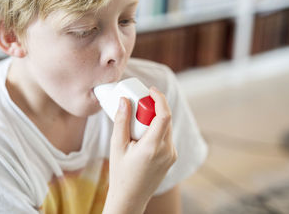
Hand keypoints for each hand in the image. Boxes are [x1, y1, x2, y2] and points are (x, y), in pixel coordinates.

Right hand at [104, 87, 176, 213]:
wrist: (130, 197)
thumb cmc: (121, 173)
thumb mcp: (116, 145)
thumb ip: (121, 121)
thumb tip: (124, 100)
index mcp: (152, 147)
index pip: (164, 115)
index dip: (159, 99)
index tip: (150, 90)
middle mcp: (167, 150)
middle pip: (165, 119)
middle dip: (152, 109)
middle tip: (137, 106)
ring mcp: (172, 155)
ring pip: (166, 127)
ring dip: (154, 120)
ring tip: (136, 125)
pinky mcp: (172, 157)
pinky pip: (166, 136)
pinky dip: (156, 130)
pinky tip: (142, 136)